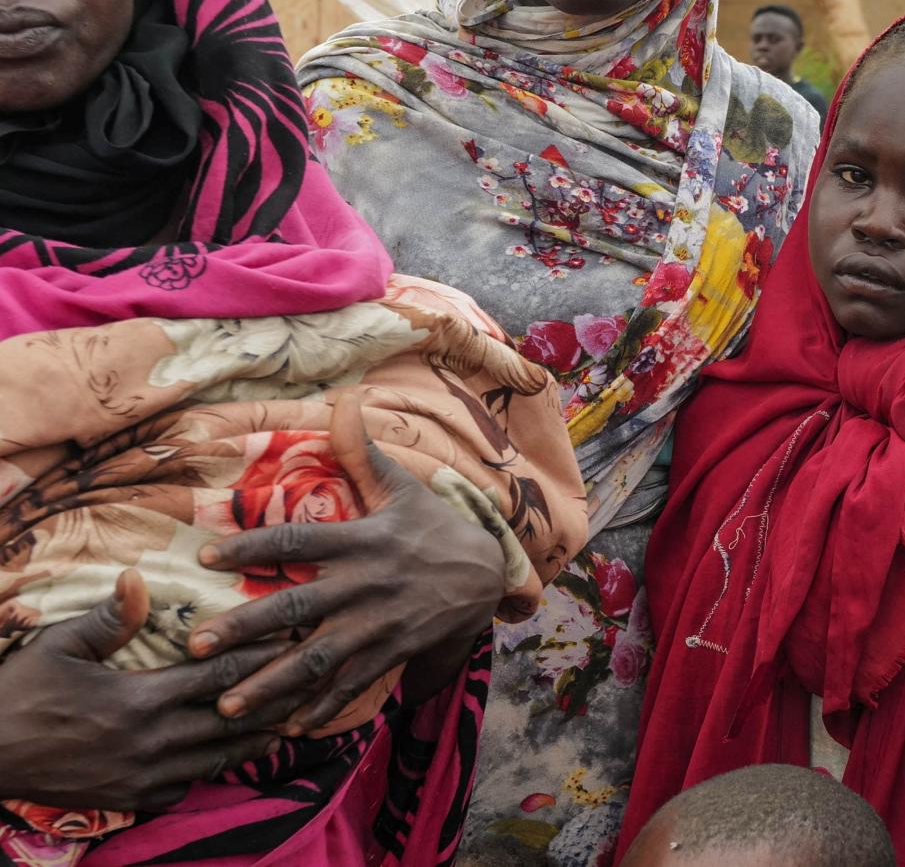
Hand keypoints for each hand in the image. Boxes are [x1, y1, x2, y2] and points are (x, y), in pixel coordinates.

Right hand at [0, 569, 292, 811]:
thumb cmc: (19, 693)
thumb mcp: (60, 646)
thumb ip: (111, 617)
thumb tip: (139, 578)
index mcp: (140, 698)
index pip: (219, 672)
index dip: (260, 655)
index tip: (293, 638)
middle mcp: (150, 742)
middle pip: (231, 719)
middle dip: (273, 697)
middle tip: (309, 679)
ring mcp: (141, 776)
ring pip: (216, 757)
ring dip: (254, 737)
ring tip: (290, 720)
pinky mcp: (128, 799)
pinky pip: (185, 786)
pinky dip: (212, 769)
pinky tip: (227, 754)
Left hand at [189, 394, 506, 735]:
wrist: (485, 575)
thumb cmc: (432, 528)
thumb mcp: (402, 488)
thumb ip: (364, 451)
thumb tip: (344, 400)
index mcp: (362, 540)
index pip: (298, 542)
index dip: (251, 546)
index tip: (205, 553)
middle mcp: (365, 585)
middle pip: (297, 608)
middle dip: (246, 627)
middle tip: (197, 646)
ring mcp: (378, 625)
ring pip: (317, 659)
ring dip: (271, 684)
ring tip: (228, 705)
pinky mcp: (390, 654)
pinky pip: (349, 686)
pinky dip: (319, 708)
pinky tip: (285, 727)